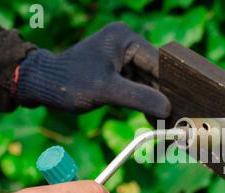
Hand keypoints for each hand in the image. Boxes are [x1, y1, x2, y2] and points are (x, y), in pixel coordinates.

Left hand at [15, 22, 170, 116]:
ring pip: (148, 82)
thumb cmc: (71, 83)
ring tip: (166, 122)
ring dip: (155, 102)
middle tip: (175, 118)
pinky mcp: (118, 72)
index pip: (157, 63)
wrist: (44, 86)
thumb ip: (140, 98)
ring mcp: (123, 58)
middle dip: (162, 96)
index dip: (169, 86)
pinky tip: (153, 119)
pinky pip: (138, 87)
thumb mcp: (107, 91)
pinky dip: (144, 102)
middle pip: (155, 73)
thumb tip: (167, 109)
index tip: (180, 107)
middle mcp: (127, 44)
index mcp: (126, 38)